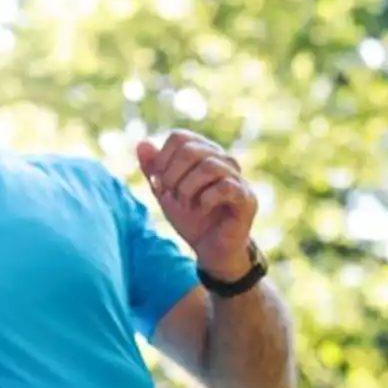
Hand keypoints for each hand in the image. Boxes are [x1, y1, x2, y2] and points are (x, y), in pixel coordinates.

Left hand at [136, 130, 257, 280]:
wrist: (210, 249)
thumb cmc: (191, 219)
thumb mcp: (165, 193)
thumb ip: (153, 169)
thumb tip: (141, 143)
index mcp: (204, 153)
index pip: (179, 138)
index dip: (162, 159)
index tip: (159, 183)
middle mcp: (223, 159)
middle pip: (190, 150)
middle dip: (172, 176)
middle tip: (170, 196)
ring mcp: (237, 177)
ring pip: (208, 166)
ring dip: (187, 189)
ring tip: (185, 205)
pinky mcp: (246, 198)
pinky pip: (225, 187)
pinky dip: (205, 200)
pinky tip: (201, 210)